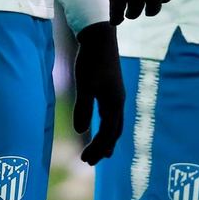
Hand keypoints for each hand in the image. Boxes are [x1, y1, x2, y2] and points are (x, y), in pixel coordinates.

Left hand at [71, 22, 124, 164]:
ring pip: (115, 123)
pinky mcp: (112, 89)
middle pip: (114, 132)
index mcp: (114, 104)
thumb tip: (80, 130)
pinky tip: (102, 125)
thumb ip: (83, 108)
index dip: (97, 148)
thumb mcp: (84, 85)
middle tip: (90, 161)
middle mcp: (118, 102)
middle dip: (103, 148)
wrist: (100, 37)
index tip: (85, 160)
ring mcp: (117, 95)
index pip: (108, 133)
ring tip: (102, 152)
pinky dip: (108, 126)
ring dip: (107, 138)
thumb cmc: (91, 61)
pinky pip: (112, 114)